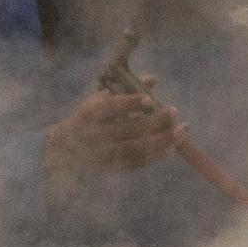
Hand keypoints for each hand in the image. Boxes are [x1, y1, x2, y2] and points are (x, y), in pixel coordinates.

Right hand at [44, 88, 181, 179]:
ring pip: (136, 148)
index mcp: (89, 114)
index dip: (128, 104)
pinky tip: (171, 147)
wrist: (64, 149)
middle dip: (154, 121)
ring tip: (182, 130)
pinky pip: (137, 162)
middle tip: (174, 111)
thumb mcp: (99, 100)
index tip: (148, 99)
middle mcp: (95, 135)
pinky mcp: (112, 167)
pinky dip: (156, 155)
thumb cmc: (88, 118)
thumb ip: (125, 89)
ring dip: (162, 140)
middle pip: (127, 130)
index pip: (109, 108)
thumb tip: (153, 79)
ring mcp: (104, 154)